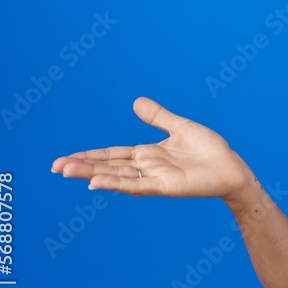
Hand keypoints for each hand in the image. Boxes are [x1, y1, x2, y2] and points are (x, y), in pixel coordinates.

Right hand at [51, 96, 254, 200]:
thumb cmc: (209, 149)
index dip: (89, 156)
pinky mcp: (166, 186)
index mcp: (148, 154)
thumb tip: (136, 101)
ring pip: (117, 176)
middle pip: (108, 166)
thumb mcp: (180, 127)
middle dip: (82, 166)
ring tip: (67, 172)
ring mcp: (155, 178)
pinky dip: (117, 183)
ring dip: (93, 174)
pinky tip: (98, 182)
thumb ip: (158, 117)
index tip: (64, 159)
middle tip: (55, 167)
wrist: (232, 166)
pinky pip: (138, 185)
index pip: (111, 155)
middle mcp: (147, 167)